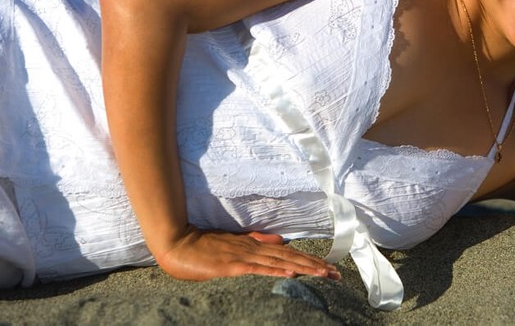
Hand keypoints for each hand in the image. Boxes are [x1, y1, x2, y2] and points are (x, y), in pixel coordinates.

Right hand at [154, 225, 341, 281]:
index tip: (328, 268)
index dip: (309, 260)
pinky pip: (260, 268)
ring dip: (304, 268)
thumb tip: (280, 240)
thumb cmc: (202, 246)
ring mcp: (244, 256)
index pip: (288, 253)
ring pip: (281, 262)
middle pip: (290, 257)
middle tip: (337, 275)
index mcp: (254, 245)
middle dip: (315, 266)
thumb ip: (255, 241)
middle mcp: (254, 248)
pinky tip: (292, 273)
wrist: (178, 243)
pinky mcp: (233, 265)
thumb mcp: (232, 243)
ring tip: (324, 275)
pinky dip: (277, 270)